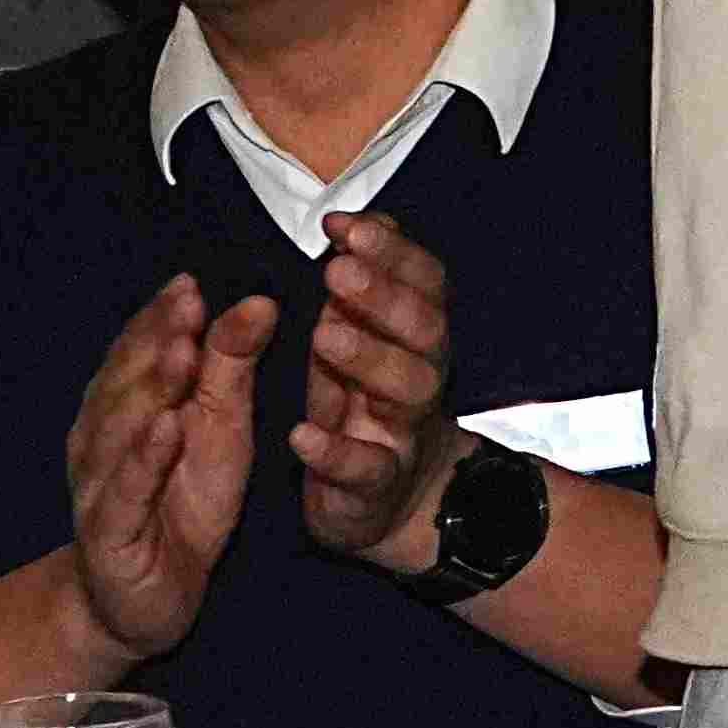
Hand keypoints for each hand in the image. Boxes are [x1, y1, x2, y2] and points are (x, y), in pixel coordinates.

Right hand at [63, 274, 270, 668]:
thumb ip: (232, 367)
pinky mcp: (110, 532)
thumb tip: (256, 302)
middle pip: (127, 380)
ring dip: (150, 388)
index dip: (163, 316)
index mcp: (125, 405)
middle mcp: (103, 438)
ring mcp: (101, 484)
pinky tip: (166, 429)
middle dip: (156, 339)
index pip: (140, 350)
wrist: (146, 598)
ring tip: (182, 351)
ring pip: (121, 429)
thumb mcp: (222, 428)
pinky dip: (145, 459)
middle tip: (188, 302)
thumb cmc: (181, 503)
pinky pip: (127, 491)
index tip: (192, 282)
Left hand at [292, 212, 463, 575]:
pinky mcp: (377, 484)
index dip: (392, 251)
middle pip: (426, 329)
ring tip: (323, 337)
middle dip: (386, 296)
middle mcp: (422, 376)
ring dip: (370, 359)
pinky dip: (337, 452)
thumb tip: (342, 225)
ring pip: (409, 391)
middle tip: (337, 271)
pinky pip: (367, 468)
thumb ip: (358, 290)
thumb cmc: (364, 403)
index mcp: (417, 335)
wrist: (392, 502)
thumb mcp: (364, 340)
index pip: (424, 281)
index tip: (341, 226)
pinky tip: (302, 436)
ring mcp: (404, 431)